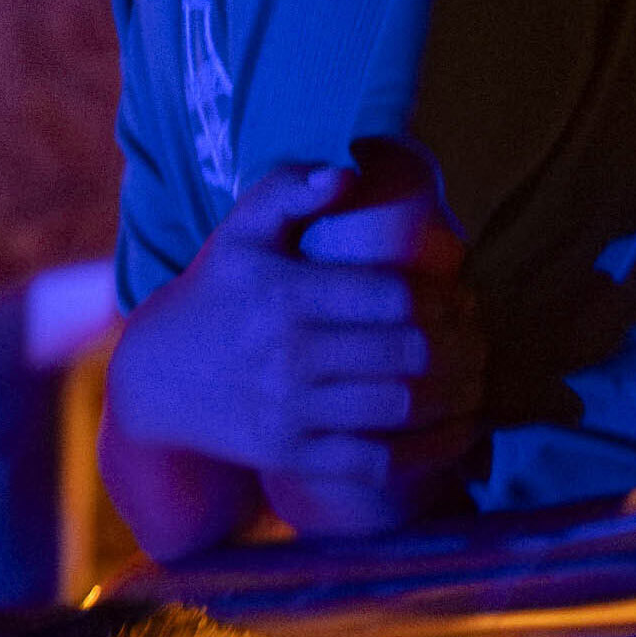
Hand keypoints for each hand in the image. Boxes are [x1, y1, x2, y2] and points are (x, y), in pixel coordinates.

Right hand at [111, 142, 480, 540]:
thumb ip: (288, 191)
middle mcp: (289, 354)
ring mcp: (290, 411)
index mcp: (285, 294)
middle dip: (463, 347)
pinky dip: (429, 452)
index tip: (463, 301)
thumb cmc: (212, 296)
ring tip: (476, 382)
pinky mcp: (291, 456)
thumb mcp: (238, 233)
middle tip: (481, 342)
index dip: (445, 299)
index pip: (394, 296)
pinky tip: (456, 433)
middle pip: (409, 353)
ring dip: (457, 397)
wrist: (154, 381)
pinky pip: (378, 462)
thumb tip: (346, 174)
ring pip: (402, 408)